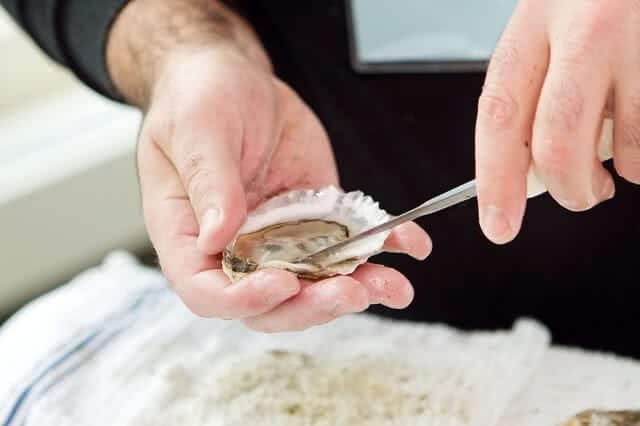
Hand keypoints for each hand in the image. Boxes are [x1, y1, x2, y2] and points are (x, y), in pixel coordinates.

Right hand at [107, 1, 430, 331]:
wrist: (233, 79)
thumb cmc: (197, 100)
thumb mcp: (197, 130)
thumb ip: (209, 183)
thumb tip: (218, 238)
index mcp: (189, 236)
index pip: (209, 292)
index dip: (245, 299)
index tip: (283, 282)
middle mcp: (235, 248)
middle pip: (272, 302)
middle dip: (313, 304)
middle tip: (351, 291)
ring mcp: (278, 237)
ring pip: (315, 282)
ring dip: (356, 288)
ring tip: (393, 285)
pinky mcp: (314, 218)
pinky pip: (346, 243)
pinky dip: (380, 247)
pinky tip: (409, 242)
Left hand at [475, 0, 638, 243]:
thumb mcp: (556, 22)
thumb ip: (539, 87)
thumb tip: (531, 173)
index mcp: (538, 17)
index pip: (500, 114)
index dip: (496, 180)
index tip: (498, 224)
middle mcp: (590, 26)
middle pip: (560, 144)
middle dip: (569, 189)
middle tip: (581, 195)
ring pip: (630, 150)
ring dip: (629, 165)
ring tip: (627, 132)